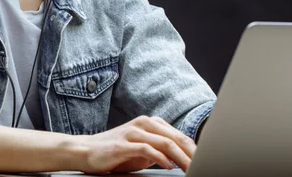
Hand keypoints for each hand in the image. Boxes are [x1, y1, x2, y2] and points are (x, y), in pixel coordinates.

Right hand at [75, 115, 196, 173]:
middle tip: (203, 165)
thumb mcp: (143, 150)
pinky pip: (147, 149)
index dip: (194, 149)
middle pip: (175, 137)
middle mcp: (143, 124)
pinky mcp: (124, 144)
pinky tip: (169, 166)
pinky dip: (161, 158)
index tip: (205, 161)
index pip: (179, 135)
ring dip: (181, 156)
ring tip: (190, 168)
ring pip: (164, 142)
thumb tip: (183, 158)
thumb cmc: (116, 152)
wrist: (86, 151)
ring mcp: (133, 132)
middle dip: (191, 153)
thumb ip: (161, 150)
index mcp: (150, 123)